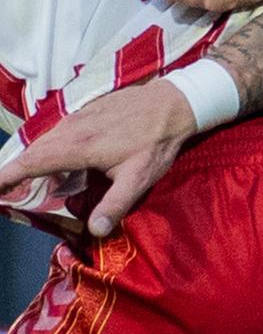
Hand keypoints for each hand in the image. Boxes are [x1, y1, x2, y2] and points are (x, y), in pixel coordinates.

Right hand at [0, 81, 196, 235]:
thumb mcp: (138, 178)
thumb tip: (94, 230)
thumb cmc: (156, 142)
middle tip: (5, 191)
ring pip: (44, 140)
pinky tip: (53, 157)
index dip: (6, 176)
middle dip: (12, 171)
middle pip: (31, 151)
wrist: (173, 102)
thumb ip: (115, 204)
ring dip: (30, 158)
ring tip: (22, 180)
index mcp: (77, 147)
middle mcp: (70, 129)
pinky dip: (47, 145)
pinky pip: (57, 131)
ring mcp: (77, 117)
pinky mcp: (86, 111)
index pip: (30, 163)